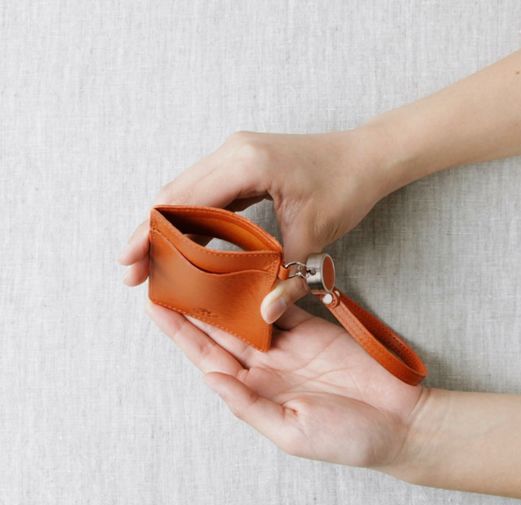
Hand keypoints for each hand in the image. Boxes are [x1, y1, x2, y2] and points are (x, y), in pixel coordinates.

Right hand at [119, 128, 399, 322]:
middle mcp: (232, 152)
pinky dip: (189, 217)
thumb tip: (263, 315)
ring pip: (185, 191)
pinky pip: (205, 191)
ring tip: (151, 261)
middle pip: (174, 194)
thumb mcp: (315, 234)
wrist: (366, 156)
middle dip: (149, 232)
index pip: (183, 201)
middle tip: (133, 270)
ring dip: (166, 225)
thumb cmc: (345, 186)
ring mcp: (235, 154)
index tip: (131, 263)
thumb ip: (285, 274)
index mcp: (245, 164)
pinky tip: (182, 243)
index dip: (152, 235)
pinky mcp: (241, 163)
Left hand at [146, 299, 424, 469]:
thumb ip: (250, 405)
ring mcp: (289, 344)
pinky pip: (281, 304)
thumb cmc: (349, 438)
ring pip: (247, 312)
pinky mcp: (313, 327)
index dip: (182, 334)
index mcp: (255, 392)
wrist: (401, 421)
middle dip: (194, 305)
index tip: (157, 308)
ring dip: (224, 292)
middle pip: (221, 330)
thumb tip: (213, 377)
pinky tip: (245, 272)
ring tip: (200, 267)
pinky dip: (264, 288)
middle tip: (170, 277)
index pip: (208, 358)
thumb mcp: (292, 433)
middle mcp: (266, 365)